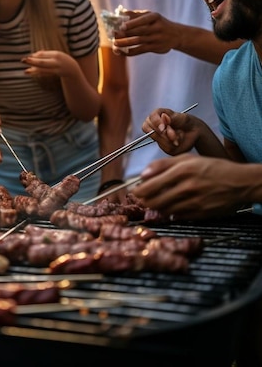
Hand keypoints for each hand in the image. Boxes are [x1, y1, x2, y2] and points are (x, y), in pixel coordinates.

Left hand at [21, 50, 78, 78]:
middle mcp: (56, 62)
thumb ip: (45, 54)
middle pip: (42, 62)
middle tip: (23, 60)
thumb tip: (33, 55)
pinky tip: (30, 72)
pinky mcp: (55, 74)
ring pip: (43, 70)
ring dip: (33, 70)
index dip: (35, 55)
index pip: (43, 54)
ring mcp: (56, 69)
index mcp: (56, 54)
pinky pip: (44, 74)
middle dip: (32, 61)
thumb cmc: (61, 59)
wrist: (72, 68)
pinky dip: (37, 73)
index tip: (28, 56)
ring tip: (25, 71)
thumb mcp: (55, 54)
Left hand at [112, 10, 179, 55]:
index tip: (122, 26)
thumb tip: (119, 13)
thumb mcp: (151, 16)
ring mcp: (156, 38)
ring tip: (115, 44)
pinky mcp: (155, 47)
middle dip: (125, 34)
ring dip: (125, 44)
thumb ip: (135, 14)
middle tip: (113, 35)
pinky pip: (140, 50)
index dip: (132, 23)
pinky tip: (121, 52)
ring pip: (138, 42)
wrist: (176, 35)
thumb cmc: (158, 23)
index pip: (143, 20)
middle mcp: (157, 27)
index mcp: (155, 17)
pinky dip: (130, 51)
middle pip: (139, 31)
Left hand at [133, 154, 250, 219]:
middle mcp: (186, 187)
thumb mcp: (188, 158)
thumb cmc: (212, 168)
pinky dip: (170, 213)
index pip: (150, 185)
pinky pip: (178, 216)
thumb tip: (143, 174)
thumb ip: (163, 164)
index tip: (134, 191)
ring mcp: (193, 203)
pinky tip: (170, 207)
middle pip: (154, 201)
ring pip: (164, 210)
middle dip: (144, 201)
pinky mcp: (199, 215)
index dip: (138, 191)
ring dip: (156, 208)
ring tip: (154, 202)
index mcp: (182, 170)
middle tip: (141, 199)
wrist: (240, 183)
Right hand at [142, 108, 199, 154]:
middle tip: (173, 135)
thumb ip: (172, 117)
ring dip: (169, 140)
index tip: (163, 127)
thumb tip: (163, 116)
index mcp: (157, 116)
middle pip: (147, 129)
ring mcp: (158, 137)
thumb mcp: (182, 117)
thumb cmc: (187, 122)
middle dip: (162, 133)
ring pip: (157, 140)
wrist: (195, 132)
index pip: (149, 118)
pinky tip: (178, 142)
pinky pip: (165, 148)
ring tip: (179, 137)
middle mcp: (154, 126)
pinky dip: (173, 145)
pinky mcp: (163, 147)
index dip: (155, 122)